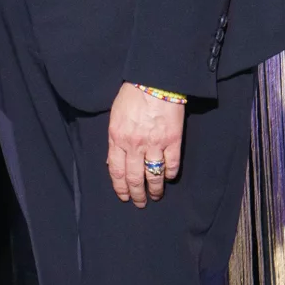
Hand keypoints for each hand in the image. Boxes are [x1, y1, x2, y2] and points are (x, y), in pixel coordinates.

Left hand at [107, 83, 185, 205]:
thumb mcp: (115, 117)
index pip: (116, 171)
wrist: (155, 81)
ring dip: (155, 190)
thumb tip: (112, 161)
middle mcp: (134, 145)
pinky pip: (172, 165)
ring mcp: (155, 144)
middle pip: (135, 178)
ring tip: (155, 196)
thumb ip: (114, 140)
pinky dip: (170, 174)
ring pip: (154, 176)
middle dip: (136, 194)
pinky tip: (168, 177)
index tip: (123, 197)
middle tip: (140, 203)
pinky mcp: (173, 141)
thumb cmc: (132, 96)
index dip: (120, 187)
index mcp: (117, 138)